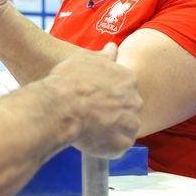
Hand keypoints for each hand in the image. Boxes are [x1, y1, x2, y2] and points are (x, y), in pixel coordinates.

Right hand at [49, 43, 141, 157]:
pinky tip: (90, 139)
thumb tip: (113, 47)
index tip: (96, 98)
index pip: (126, 89)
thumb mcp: (84, 59)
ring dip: (112, 130)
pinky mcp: (122, 144)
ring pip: (125, 129)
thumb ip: (104, 56)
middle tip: (92, 114)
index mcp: (129, 78)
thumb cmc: (68, 81)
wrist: (60, 106)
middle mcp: (135, 100)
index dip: (109, 95)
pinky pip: (118, 147)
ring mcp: (130, 123)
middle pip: (128, 109)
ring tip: (90, 127)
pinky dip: (106, 146)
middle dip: (114, 112)